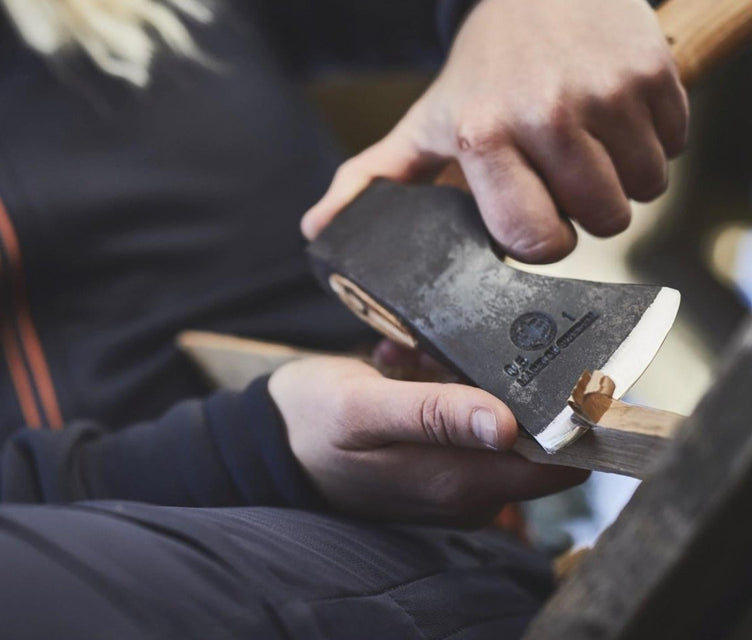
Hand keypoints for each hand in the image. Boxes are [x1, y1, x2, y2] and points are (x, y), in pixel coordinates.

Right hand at [268, 356, 585, 525]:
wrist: (274, 439)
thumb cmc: (313, 420)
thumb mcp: (364, 409)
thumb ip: (434, 415)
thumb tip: (506, 425)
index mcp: (456, 482)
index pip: (556, 463)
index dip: (566, 415)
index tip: (551, 362)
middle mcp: (466, 490)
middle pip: (532, 432)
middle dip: (502, 380)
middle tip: (444, 350)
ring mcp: (455, 479)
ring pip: (499, 416)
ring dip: (465, 375)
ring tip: (411, 357)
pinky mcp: (441, 464)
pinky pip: (468, 414)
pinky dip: (445, 383)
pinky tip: (404, 367)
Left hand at [302, 0, 686, 262]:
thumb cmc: (477, 73)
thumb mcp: (420, 126)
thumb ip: (369, 183)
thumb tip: (315, 233)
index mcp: (483, 135)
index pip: (537, 241)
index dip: (539, 238)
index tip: (532, 216)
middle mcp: (548, 112)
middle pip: (601, 221)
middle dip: (583, 210)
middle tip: (558, 173)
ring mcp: (607, 91)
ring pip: (643, 189)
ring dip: (618, 178)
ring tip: (583, 143)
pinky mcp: (653, 71)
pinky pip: (674, 146)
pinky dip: (651, 142)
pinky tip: (613, 117)